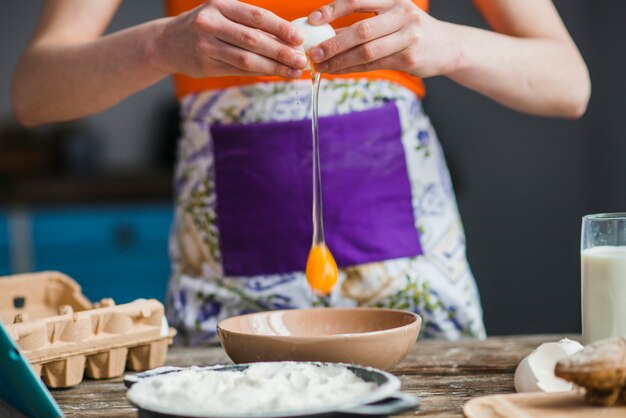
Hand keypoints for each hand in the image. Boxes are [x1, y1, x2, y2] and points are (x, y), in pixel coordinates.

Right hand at [155, 0, 307, 77]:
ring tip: (293, 71)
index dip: (280, 28)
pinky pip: (238, 71)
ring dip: (274, 67)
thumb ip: (250, 24)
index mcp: (220, 5)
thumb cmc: (206, 27)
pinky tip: (275, 74)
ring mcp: (206, 46)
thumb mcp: (223, 14)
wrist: (168, 42)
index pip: (256, 17)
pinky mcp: (205, 66)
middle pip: (253, 40)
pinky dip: (260, 73)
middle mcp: (211, 24)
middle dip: (281, 51)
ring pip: (247, 59)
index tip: (299, 39)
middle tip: (301, 60)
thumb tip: (288, 37)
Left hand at [307, 0, 458, 76]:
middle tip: (313, 53)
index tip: (313, 20)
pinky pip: (373, 66)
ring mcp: (408, 38)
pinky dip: (352, 69)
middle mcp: (402, 15)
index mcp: (393, 0)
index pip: (358, 0)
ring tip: (321, 66)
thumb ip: (364, 21)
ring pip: (366, 52)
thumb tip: (325, 31)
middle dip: (333, 43)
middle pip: (361, 30)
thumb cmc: (410, 30)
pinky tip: (338, 71)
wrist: (447, 46)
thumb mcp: (392, 16)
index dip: (333, 9)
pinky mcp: (409, 59)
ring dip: (340, 61)